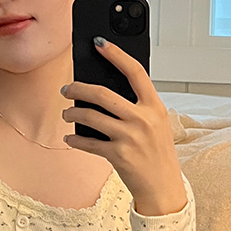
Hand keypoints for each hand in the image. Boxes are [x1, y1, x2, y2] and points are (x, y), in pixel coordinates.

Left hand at [61, 40, 187, 215]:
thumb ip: (138, 107)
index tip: (99, 43)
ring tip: (67, 114)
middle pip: (103, 94)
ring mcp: (130, 137)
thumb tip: (105, 91)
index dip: (116, 54)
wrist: (164, 188)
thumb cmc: (157, 154)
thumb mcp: (157, 125)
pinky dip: (75, 139)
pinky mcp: (118, 155)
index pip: (135, 72)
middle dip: (79, 88)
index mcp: (155, 107)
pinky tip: (70, 137)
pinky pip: (88, 143)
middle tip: (67, 89)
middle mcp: (144, 119)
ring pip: (91, 117)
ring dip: (72, 114)